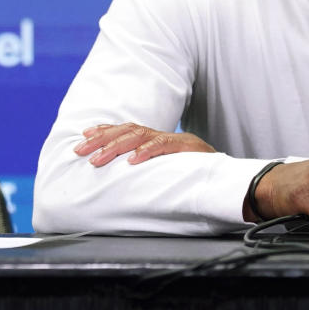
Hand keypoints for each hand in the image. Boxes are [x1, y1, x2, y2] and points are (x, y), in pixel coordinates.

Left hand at [73, 122, 214, 166]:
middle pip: (126, 130)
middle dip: (100, 139)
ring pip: (139, 136)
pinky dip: (147, 152)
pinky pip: (164, 146)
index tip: (83, 137)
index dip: (104, 131)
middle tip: (79, 150)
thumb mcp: (166, 171)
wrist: (228, 175)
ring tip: (98, 158)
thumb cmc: (195, 174)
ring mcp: (173, 140)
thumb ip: (147, 171)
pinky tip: (132, 160)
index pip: (126, 130)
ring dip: (116, 146)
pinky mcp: (186, 148)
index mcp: (155, 139)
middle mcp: (161, 136)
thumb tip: (123, 179)